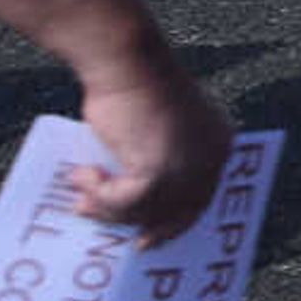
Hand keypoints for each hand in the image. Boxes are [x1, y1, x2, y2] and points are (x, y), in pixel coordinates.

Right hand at [64, 50, 237, 246]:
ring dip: (107, 207)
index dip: (178, 221)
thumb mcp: (154, 127)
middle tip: (121, 240)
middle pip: (179, 211)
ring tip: (81, 195)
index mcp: (219, 143)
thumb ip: (152, 159)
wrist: (126, 60)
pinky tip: (81, 176)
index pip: (203, 196)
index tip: (153, 238)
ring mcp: (188, 166)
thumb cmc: (132, 85)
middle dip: (146, 227)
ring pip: (145, 210)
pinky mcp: (159, 170)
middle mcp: (212, 158)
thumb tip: (129, 197)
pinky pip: (124, 201)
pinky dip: (99, 195)